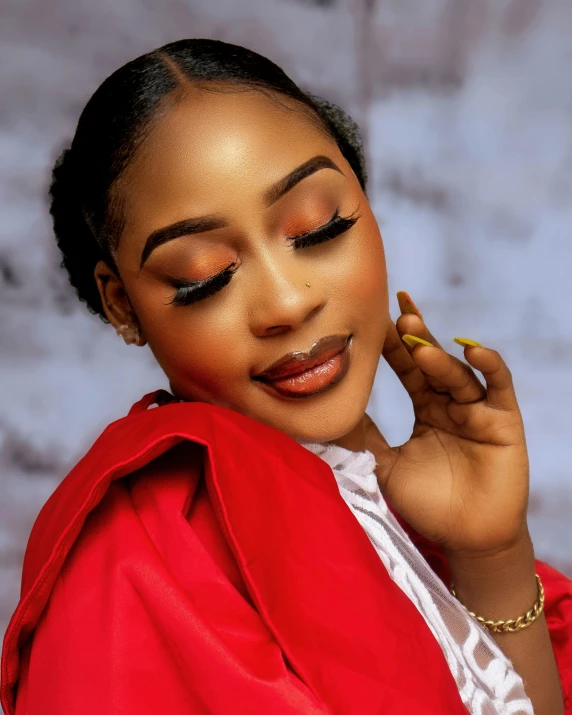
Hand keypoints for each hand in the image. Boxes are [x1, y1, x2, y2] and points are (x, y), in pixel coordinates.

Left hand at [364, 292, 530, 557]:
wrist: (467, 539)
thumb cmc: (427, 504)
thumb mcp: (384, 466)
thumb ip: (361, 437)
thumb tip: (325, 412)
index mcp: (427, 409)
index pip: (407, 368)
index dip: (392, 345)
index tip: (372, 319)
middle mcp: (452, 404)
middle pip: (432, 362)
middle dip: (416, 339)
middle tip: (397, 316)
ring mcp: (478, 410)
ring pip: (458, 374)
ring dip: (439, 358)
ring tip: (418, 347)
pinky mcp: (504, 421)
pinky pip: (499, 387)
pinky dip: (489, 367)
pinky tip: (473, 351)